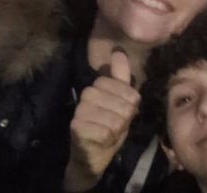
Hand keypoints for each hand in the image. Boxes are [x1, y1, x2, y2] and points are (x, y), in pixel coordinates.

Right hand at [63, 49, 139, 191]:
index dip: (129, 105)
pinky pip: (106, 132)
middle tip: (114, 126)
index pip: (126, 90)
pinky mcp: (77, 128)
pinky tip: (101, 141)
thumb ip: (121, 77)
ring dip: (116, 131)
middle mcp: (86, 95)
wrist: (91, 156)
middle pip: (123, 106)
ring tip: (108, 134)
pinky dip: (108, 140)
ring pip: (116, 120)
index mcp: (98, 86)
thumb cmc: (108, 127)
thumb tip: (118, 50)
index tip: (121, 113)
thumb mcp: (120, 102)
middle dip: (123, 120)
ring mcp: (80, 111)